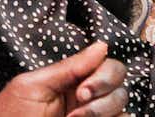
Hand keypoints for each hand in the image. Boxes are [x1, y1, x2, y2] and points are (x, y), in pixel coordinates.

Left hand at [0, 42, 124, 116]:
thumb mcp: (31, 87)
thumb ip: (67, 67)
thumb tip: (101, 46)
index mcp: (69, 81)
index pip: (104, 65)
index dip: (101, 74)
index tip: (82, 89)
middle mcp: (84, 97)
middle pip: (119, 81)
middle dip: (104, 90)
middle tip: (80, 103)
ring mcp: (92, 115)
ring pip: (122, 102)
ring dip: (103, 110)